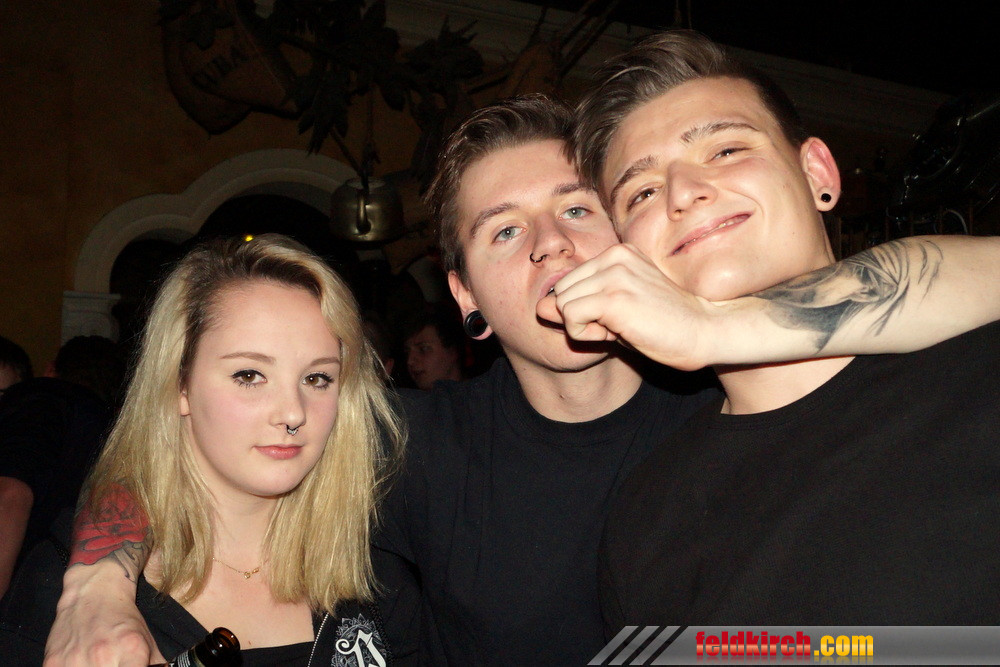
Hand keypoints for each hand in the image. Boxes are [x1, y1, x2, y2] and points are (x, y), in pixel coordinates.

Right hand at [44, 562, 163, 665]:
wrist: (93, 592)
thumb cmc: (123, 619)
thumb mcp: (147, 642)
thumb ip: (156, 664)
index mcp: (132, 651)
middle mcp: (103, 657)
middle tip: (114, 664)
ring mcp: (75, 661)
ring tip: (96, 664)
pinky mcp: (52, 664)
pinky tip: (81, 663)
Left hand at [536, 243, 720, 370]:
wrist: (704, 331)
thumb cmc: (664, 325)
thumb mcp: (614, 312)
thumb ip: (576, 306)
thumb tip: (539, 307)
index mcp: (618, 253)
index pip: (569, 281)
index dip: (585, 308)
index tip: (617, 317)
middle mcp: (615, 256)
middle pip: (561, 291)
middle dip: (580, 316)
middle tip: (617, 325)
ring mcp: (614, 274)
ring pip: (562, 304)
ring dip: (583, 327)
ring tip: (619, 328)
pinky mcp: (613, 296)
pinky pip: (570, 316)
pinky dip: (584, 334)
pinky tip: (615, 334)